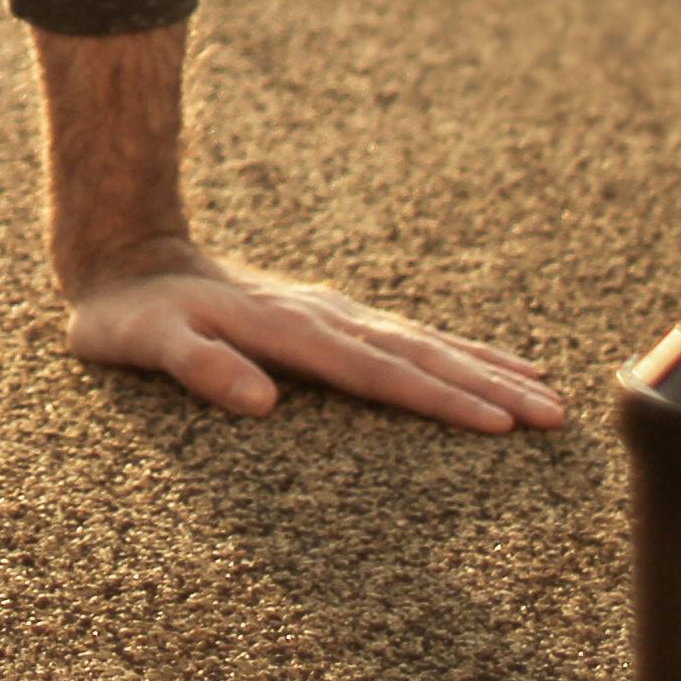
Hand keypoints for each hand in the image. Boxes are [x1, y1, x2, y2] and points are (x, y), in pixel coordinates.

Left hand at [64, 242, 566, 433]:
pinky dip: (460, 350)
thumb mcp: (142, 345)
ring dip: (487, 370)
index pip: (377, 373)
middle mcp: (323, 316)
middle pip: (419, 356)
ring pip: (426, 344)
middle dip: (489, 388)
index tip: (498, 425)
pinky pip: (410, 336)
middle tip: (554, 416)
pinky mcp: (333, 316)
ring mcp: (333, 313)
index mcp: (288, 330)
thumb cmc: (129, 316)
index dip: (439, 401)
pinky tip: (499, 363)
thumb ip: (198, 367)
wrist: (126, 255)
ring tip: (548, 394)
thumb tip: (261, 403)